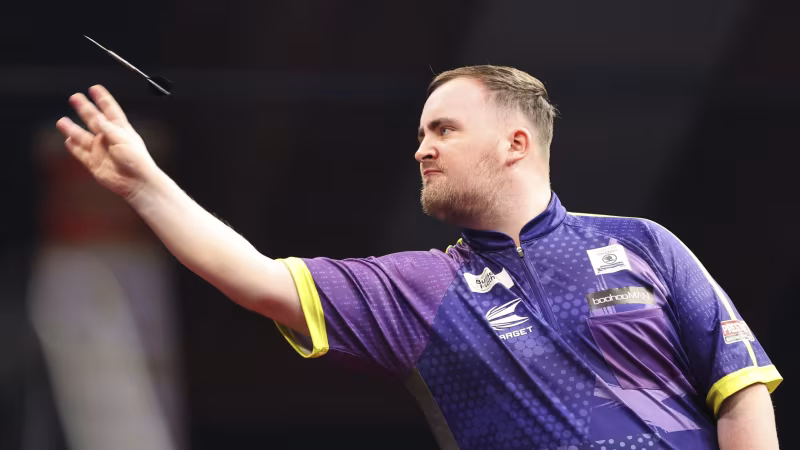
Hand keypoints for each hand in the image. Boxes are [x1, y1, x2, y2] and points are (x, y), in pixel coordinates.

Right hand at [56, 85, 158, 199]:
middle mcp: (110, 138)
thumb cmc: (137, 161)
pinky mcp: (95, 163)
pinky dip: (74, 147)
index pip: (110, 110)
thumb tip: (97, 117)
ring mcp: (101, 150)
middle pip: (93, 119)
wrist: (137, 183)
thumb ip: (108, 128)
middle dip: (84, 108)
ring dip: (72, 129)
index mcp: (121, 130)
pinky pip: (81, 153)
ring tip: (61, 121)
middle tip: (74, 97)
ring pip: (83, 137)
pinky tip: (67, 140)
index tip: (95, 88)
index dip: (103, 99)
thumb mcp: (123, 139)